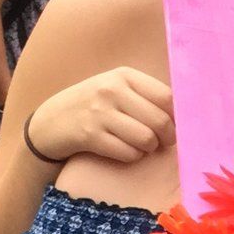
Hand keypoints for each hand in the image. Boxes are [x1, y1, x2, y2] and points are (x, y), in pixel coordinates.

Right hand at [26, 69, 174, 168]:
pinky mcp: (91, 136)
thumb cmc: (92, 107)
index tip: (176, 126)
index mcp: (124, 75)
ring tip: (141, 146)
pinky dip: (132, 157)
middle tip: (160, 142)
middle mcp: (112, 90)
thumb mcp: (116, 90)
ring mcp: (100, 112)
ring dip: (148, 149)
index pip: (168, 97)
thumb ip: (145, 96)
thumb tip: (183, 116)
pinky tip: (124, 151)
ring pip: (147, 139)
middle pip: (161, 121)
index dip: (178, 117)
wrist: (50, 122)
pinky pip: (129, 154)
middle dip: (167, 138)